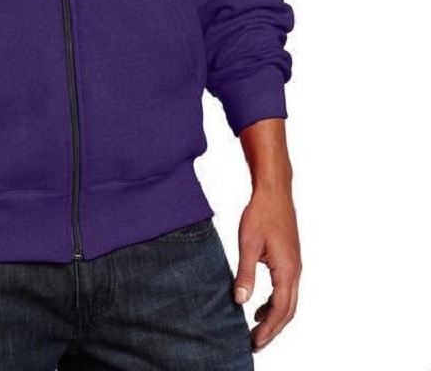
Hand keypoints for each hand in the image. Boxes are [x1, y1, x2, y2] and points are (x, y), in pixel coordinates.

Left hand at [234, 186, 300, 351]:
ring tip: (256, 331)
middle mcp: (295, 271)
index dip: (268, 329)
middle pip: (288, 310)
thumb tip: (240, 301)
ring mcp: (294, 265)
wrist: (274, 192)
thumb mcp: (248, 243)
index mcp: (287, 269)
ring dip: (274, 318)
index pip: (280, 309)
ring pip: (288, 301)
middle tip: (255, 344)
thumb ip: (245, 273)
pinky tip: (258, 306)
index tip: (254, 342)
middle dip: (273, 330)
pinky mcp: (289, 259)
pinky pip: (285, 289)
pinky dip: (274, 303)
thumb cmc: (261, 214)